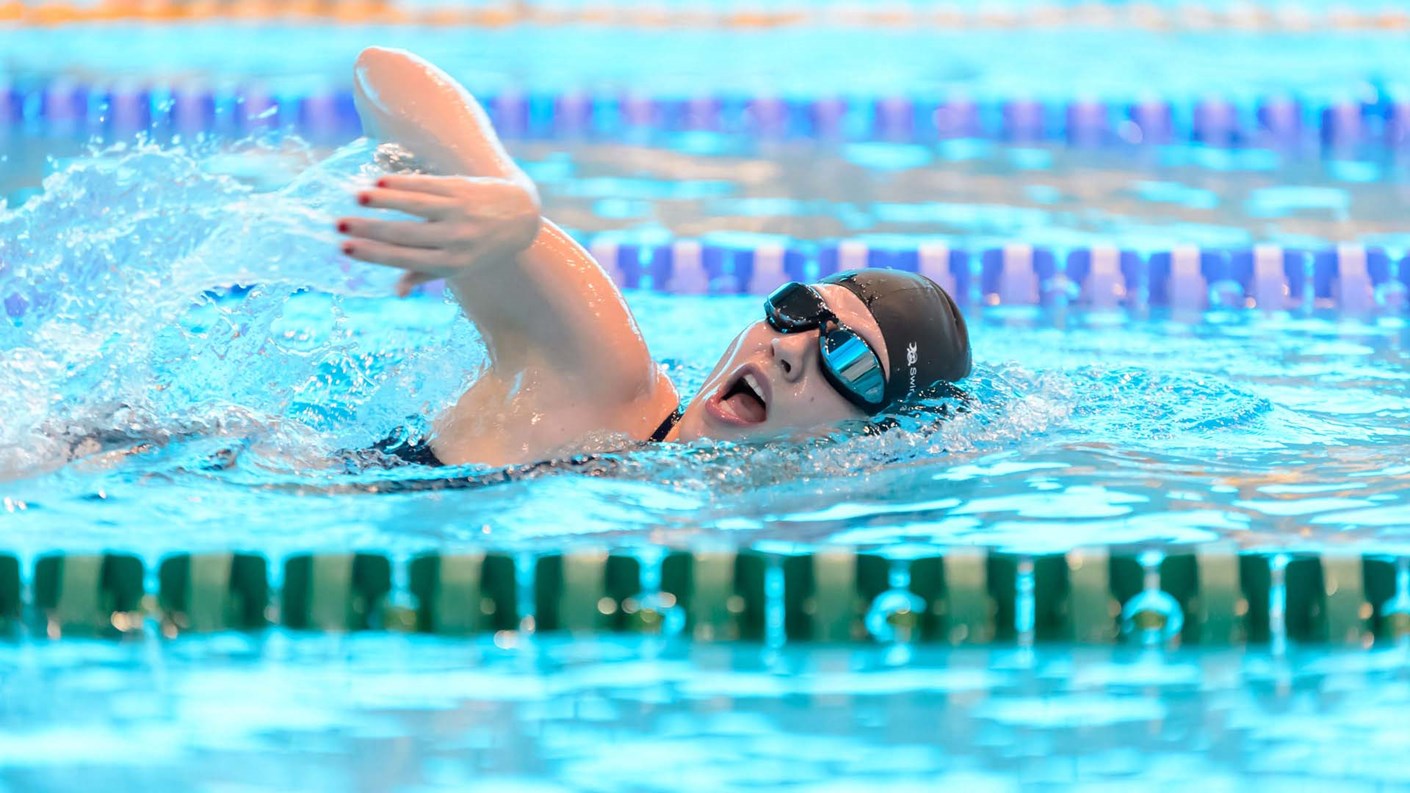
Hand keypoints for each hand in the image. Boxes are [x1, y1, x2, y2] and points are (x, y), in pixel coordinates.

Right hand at [336, 174, 541, 296]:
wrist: (521, 217)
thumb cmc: (482, 246)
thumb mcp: (460, 267)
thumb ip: (426, 274)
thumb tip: (396, 291)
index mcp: (452, 264)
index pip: (404, 259)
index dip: (373, 254)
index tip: (345, 248)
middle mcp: (456, 240)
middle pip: (404, 234)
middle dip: (369, 229)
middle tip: (338, 223)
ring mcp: (461, 213)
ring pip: (414, 206)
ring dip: (383, 201)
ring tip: (356, 197)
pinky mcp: (463, 189)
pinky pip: (427, 185)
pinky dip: (402, 183)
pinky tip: (380, 181)